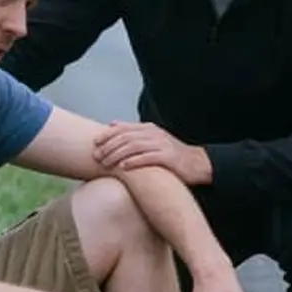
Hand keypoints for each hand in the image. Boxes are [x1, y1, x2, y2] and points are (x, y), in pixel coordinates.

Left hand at [93, 122, 212, 184]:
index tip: (95, 143)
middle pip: (126, 137)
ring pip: (134, 147)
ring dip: (117, 155)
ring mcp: (162, 145)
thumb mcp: (152, 139)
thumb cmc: (170, 155)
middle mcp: (155, 134)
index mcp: (149, 128)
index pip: (124, 128)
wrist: (196, 164)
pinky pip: (148, 158)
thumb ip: (133, 131)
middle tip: (97, 156)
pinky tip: (123, 167)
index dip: (107, 134)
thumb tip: (112, 124)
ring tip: (106, 164)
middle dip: (109, 146)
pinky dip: (134, 161)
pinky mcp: (168, 157)